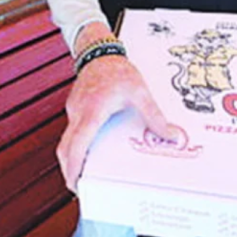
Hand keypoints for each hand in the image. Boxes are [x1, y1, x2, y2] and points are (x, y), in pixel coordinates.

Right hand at [57, 54, 172, 192]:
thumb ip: (154, 116)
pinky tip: (90, 148)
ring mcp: (74, 110)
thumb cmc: (117, 70)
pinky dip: (77, 144)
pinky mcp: (75, 108)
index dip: (73, 167)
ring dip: (72, 157)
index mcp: (92, 112)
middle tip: (80, 185)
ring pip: (67, 140)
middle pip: (65, 148)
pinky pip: (72, 130)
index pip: (76, 145)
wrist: (99, 51)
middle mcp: (78, 113)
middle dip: (69, 169)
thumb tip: (171, 135)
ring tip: (86, 171)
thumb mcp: (140, 92)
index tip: (76, 183)